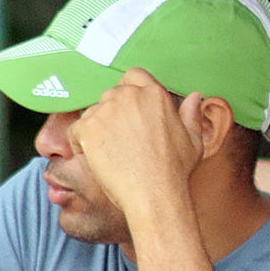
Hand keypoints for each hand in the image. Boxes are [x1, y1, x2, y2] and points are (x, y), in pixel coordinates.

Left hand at [70, 69, 205, 215]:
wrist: (154, 194)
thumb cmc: (174, 171)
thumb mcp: (193, 140)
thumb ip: (191, 114)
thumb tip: (195, 97)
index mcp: (154, 93)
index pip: (134, 76)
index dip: (129, 92)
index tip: (129, 112)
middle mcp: (129, 96)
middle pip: (111, 94)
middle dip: (112, 113)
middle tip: (119, 138)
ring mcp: (106, 110)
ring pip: (93, 111)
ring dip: (97, 127)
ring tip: (108, 151)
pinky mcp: (88, 127)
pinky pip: (75, 129)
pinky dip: (80, 142)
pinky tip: (93, 157)